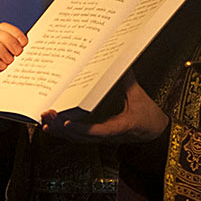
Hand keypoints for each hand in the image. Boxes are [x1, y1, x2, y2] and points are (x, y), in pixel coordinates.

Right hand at [0, 23, 27, 96]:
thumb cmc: (6, 81)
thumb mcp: (16, 65)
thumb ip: (21, 55)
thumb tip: (34, 47)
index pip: (2, 27)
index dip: (14, 32)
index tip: (25, 43)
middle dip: (7, 40)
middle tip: (18, 53)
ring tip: (9, 61)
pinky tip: (2, 67)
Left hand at [39, 71, 168, 143]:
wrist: (155, 133)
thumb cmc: (149, 116)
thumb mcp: (139, 97)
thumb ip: (126, 80)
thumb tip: (118, 61)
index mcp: (120, 127)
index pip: (99, 131)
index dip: (82, 129)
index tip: (67, 123)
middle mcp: (107, 136)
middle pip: (81, 136)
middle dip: (62, 128)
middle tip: (48, 114)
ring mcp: (101, 139)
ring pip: (76, 138)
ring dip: (59, 130)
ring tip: (45, 118)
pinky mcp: (97, 137)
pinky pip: (77, 137)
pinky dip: (63, 132)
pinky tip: (51, 126)